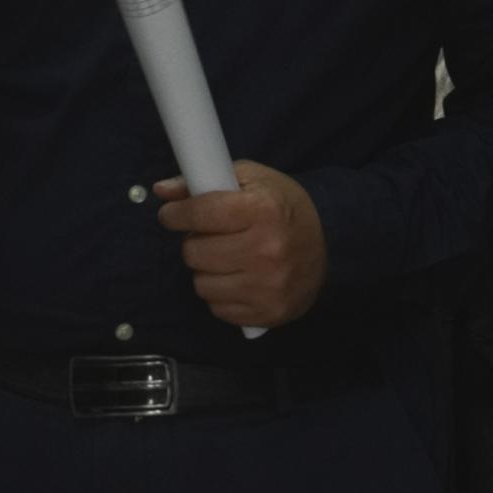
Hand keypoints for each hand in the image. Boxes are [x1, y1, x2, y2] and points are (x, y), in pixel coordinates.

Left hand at [155, 161, 326, 328]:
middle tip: (209, 236)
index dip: (177, 214)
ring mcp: (268, 286)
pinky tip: (237, 278)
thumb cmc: (283, 206)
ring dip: (206, 270)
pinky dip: (220, 294)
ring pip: (201, 284)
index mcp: (262, 210)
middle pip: (195, 253)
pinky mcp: (269, 313)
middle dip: (195, 242)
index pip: (200, 213)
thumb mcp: (251, 179)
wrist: (330, 242)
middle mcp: (266, 250)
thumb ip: (206, 180)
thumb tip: (162, 191)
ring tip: (225, 258)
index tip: (172, 214)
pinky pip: (218, 309)